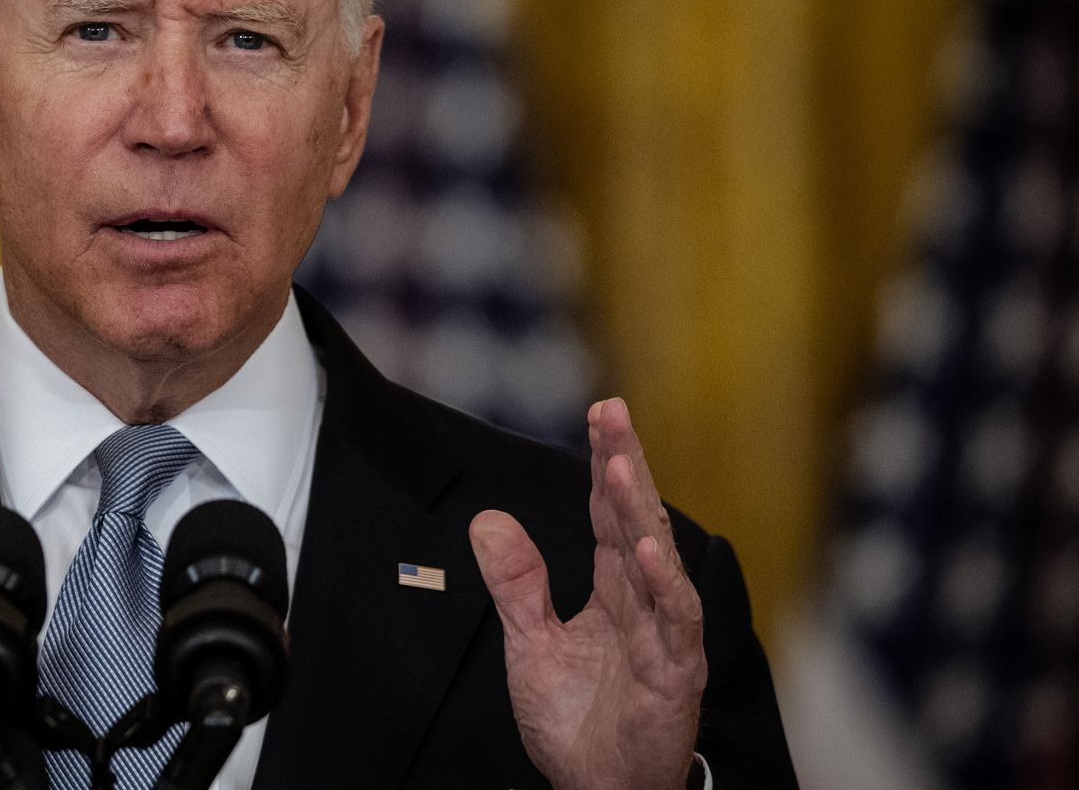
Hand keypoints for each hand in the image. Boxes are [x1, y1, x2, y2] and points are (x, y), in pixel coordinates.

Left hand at [467, 398, 705, 789]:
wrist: (596, 789)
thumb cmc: (576, 724)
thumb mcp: (530, 643)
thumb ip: (515, 583)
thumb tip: (487, 520)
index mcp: (613, 591)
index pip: (609, 514)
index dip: (605, 463)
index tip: (601, 412)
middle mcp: (643, 602)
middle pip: (635, 519)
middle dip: (625, 464)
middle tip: (612, 411)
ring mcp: (664, 635)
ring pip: (655, 559)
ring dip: (639, 511)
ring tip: (621, 465)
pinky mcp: (675, 672)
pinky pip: (674, 619)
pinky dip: (663, 582)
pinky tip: (644, 547)